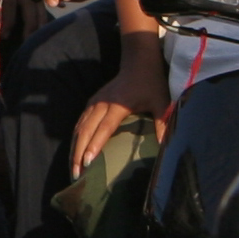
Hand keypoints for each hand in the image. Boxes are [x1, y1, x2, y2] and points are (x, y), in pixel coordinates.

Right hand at [67, 57, 170, 176]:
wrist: (138, 62)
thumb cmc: (151, 83)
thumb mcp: (161, 102)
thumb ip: (162, 123)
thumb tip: (166, 145)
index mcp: (118, 105)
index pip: (104, 128)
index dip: (95, 145)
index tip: (87, 162)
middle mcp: (102, 104)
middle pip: (85, 131)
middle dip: (78, 153)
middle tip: (76, 174)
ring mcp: (94, 103)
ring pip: (78, 128)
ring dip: (74, 148)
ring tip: (72, 168)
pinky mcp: (91, 103)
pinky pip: (79, 123)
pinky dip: (75, 139)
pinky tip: (74, 153)